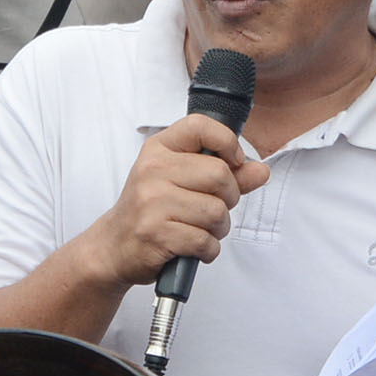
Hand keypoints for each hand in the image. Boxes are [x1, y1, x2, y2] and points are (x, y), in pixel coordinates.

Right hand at [74, 115, 269, 293]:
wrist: (114, 246)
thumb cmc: (151, 209)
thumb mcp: (182, 181)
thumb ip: (226, 174)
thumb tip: (261, 170)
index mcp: (159, 149)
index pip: (200, 126)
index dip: (227, 142)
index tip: (234, 162)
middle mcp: (152, 170)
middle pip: (220, 174)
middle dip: (229, 198)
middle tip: (214, 208)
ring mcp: (151, 202)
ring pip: (216, 211)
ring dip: (219, 228)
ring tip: (202, 230)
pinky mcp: (155, 233)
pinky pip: (204, 240)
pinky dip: (208, 249)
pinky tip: (194, 247)